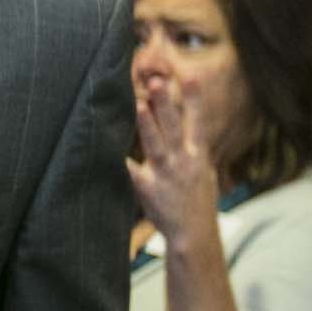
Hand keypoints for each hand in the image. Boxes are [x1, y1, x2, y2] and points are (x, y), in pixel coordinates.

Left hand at [122, 69, 220, 247]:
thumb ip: (194, 147)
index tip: (190, 76)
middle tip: (158, 82)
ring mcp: (166, 174)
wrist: (194, 234)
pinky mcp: (148, 188)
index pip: (198, 121)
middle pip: (175, 127)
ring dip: (148, 124)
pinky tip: (107, 143)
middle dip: (167, 104)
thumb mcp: (203, 171)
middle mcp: (184, 161)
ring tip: (139, 105)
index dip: (194, 99)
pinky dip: (123, 158)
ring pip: (156, 145)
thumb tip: (190, 123)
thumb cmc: (197, 201)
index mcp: (198, 155)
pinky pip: (131, 170)